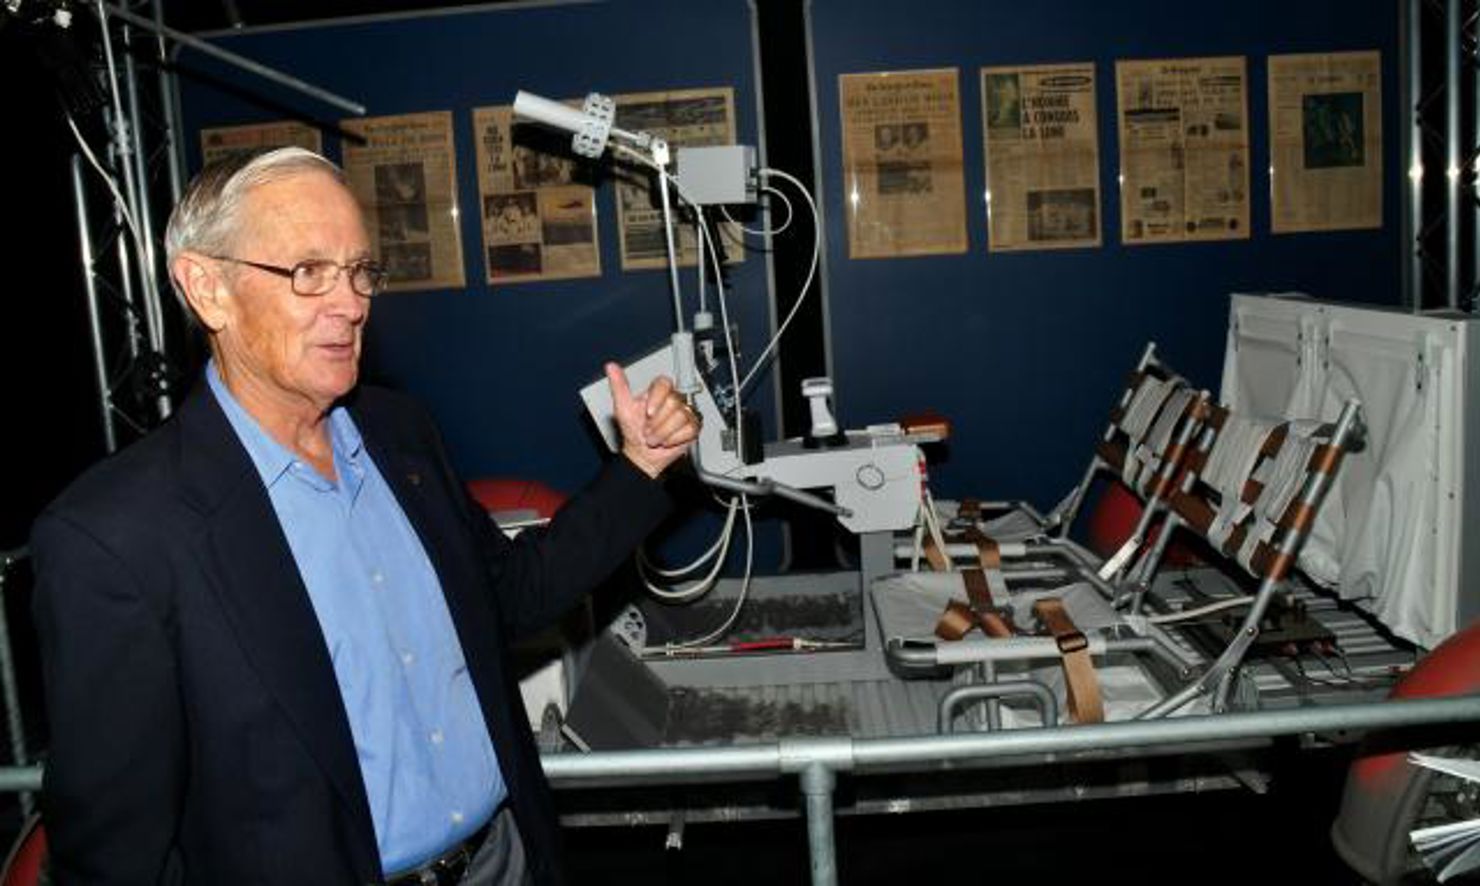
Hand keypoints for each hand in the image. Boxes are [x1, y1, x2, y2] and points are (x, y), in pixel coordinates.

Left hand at [605, 362, 700, 478]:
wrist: (641, 453)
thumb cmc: (632, 430)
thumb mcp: (622, 407)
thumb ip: (618, 385)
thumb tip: (611, 367)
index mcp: (658, 392)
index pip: (664, 383)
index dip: (657, 399)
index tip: (648, 413)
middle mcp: (673, 399)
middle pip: (673, 403)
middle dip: (657, 422)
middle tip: (648, 429)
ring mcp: (685, 412)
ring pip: (681, 417)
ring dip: (663, 433)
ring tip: (655, 437)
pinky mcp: (693, 426)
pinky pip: (689, 429)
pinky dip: (674, 438)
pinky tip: (667, 440)